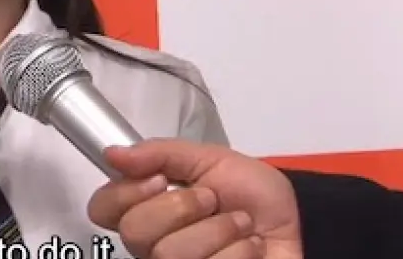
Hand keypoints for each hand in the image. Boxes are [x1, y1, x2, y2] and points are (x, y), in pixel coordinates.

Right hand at [87, 139, 302, 258]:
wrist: (300, 224)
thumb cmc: (253, 195)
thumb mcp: (210, 159)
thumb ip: (160, 153)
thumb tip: (112, 153)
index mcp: (147, 208)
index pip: (102, 208)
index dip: (125, 194)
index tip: (159, 180)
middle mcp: (154, 245)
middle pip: (134, 232)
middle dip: (182, 207)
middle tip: (211, 200)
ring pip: (170, 254)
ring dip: (218, 230)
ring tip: (240, 224)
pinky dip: (239, 253)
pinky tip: (250, 249)